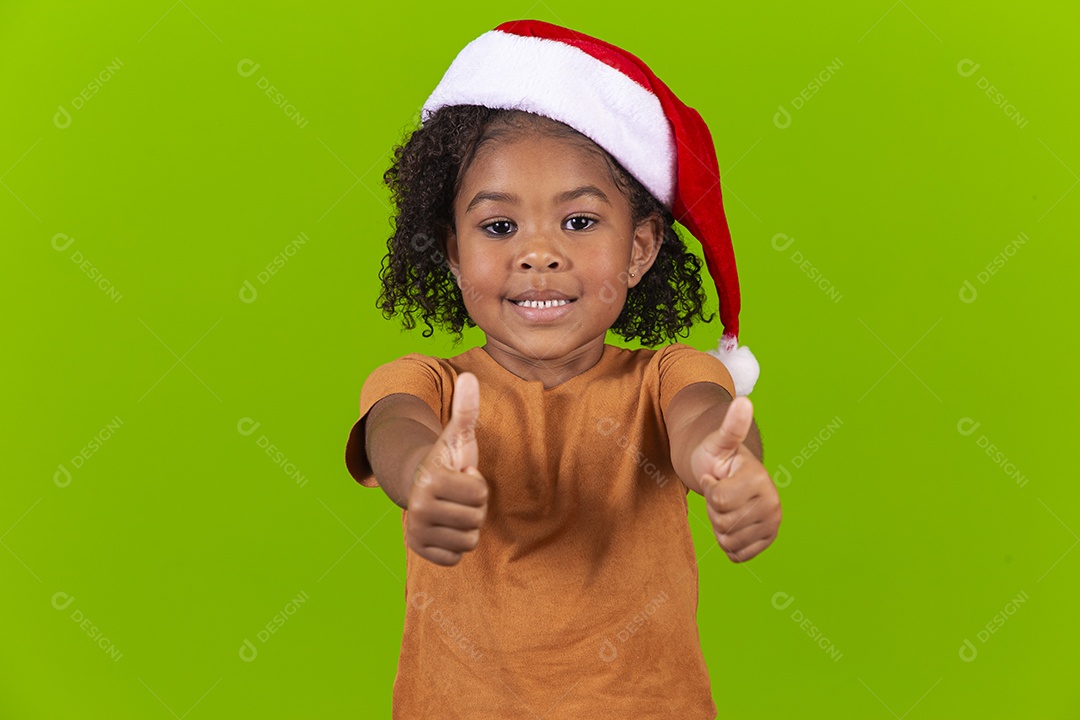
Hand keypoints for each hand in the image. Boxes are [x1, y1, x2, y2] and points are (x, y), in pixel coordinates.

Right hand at [405, 372, 487, 566]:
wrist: (420, 484)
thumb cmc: (448, 460)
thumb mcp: (458, 435)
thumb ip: (466, 409)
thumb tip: (470, 375)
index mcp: (431, 480)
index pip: (480, 493)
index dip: (478, 484)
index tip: (462, 476)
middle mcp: (418, 508)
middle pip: (475, 519)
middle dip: (474, 507)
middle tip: (458, 495)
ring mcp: (416, 531)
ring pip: (468, 541)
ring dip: (467, 526)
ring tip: (453, 509)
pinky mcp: (418, 550)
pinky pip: (455, 558)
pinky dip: (455, 546)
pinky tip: (446, 528)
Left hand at [689, 396, 780, 562]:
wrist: (726, 475)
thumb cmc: (717, 456)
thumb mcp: (718, 441)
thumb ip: (731, 426)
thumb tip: (743, 401)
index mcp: (760, 479)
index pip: (719, 500)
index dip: (709, 489)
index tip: (715, 476)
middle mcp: (773, 504)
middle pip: (723, 524)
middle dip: (713, 509)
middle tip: (720, 492)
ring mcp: (772, 524)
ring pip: (728, 542)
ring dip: (719, 526)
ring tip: (726, 506)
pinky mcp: (767, 540)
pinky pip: (737, 555)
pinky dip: (728, 543)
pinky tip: (732, 522)